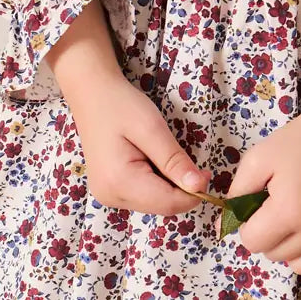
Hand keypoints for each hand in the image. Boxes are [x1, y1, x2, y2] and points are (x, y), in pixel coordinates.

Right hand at [69, 70, 212, 215]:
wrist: (92, 93)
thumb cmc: (121, 105)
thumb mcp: (152, 128)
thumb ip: (174, 160)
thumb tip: (199, 187)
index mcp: (119, 182)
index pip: (167, 203)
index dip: (193, 194)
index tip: (208, 174)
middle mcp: (110, 197)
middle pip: (160, 206)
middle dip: (181, 189)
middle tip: (188, 159)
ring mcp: (107, 196)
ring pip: (153, 203)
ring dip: (169, 185)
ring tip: (164, 154)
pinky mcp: (109, 190)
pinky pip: (142, 196)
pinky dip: (156, 183)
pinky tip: (152, 159)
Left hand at [220, 112, 300, 284]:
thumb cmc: (297, 143)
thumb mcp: (258, 159)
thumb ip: (236, 194)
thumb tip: (221, 227)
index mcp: (288, 211)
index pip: (252, 242)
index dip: (250, 223)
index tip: (260, 204)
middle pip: (275, 254)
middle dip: (271, 233)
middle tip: (281, 204)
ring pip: (299, 266)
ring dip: (291, 249)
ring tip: (298, 219)